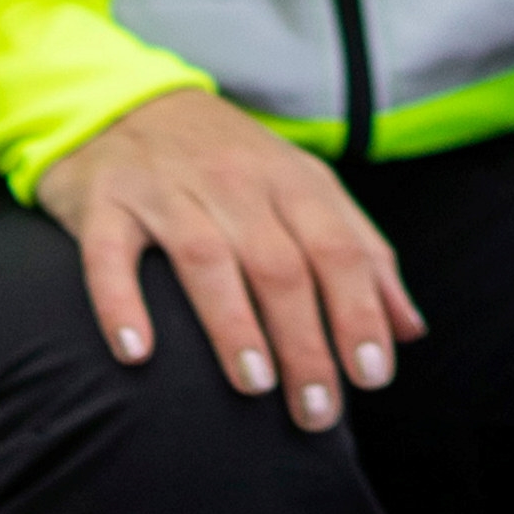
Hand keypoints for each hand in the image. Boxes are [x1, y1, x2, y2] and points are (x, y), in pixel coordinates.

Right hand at [28, 83, 418, 432]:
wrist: (127, 100)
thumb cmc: (231, 163)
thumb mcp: (304, 189)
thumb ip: (360, 252)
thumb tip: (408, 330)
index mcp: (291, 180)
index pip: (337, 248)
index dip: (359, 312)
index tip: (372, 376)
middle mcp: (233, 180)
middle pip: (279, 264)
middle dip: (305, 342)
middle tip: (316, 412)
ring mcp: (166, 189)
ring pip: (206, 258)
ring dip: (234, 326)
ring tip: (255, 387)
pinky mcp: (105, 201)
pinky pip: (110, 254)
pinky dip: (121, 303)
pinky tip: (137, 352)